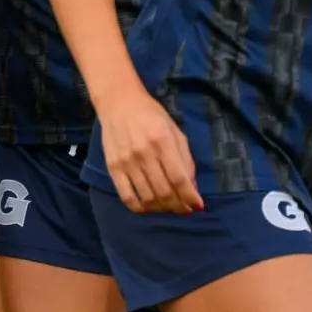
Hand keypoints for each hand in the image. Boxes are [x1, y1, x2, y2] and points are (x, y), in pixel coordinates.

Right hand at [99, 86, 201, 214]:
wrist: (119, 103)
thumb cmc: (151, 115)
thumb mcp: (174, 131)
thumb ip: (185, 158)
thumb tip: (192, 187)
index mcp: (162, 141)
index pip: (179, 178)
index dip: (190, 196)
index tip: (198, 206)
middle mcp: (144, 153)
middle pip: (164, 191)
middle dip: (178, 206)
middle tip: (185, 209)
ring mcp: (126, 161)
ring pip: (147, 197)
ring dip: (162, 208)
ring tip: (169, 207)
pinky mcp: (113, 167)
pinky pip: (126, 196)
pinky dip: (140, 208)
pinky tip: (149, 208)